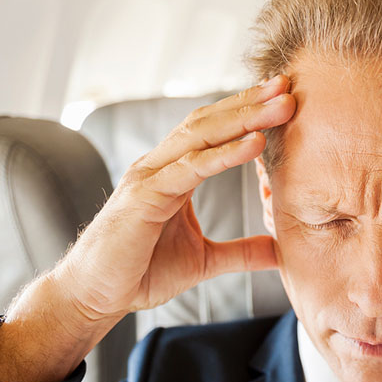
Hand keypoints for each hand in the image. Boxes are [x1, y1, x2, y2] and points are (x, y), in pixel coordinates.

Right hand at [0, 77, 294, 381]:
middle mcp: (159, 166)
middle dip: (250, 103)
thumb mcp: (204, 261)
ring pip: (200, 136)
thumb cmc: (139, 273)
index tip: (284, 98)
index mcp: (172, 173)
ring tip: (279, 106)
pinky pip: (189, 169)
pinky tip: (253, 144)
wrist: (94, 296)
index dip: (247, 112)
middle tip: (287, 85)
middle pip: (210, 122)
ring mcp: (149, 178)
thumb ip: (241, 252)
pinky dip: (223, 154)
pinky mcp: (143, 198)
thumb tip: (279, 251)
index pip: (213, 131)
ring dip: (243, 118)